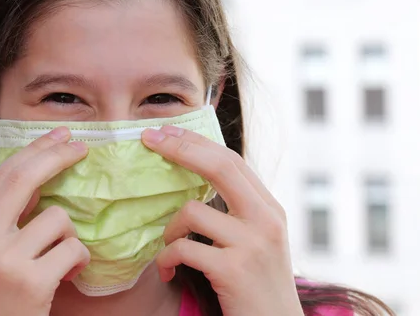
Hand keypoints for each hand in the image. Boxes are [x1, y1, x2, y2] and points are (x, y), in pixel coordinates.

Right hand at [0, 127, 90, 315]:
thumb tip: (39, 181)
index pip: (3, 173)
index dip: (36, 150)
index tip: (60, 137)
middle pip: (25, 177)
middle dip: (58, 155)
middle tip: (82, 148)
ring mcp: (2, 259)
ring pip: (58, 218)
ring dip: (69, 236)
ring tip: (60, 260)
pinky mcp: (30, 281)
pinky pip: (73, 248)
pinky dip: (78, 260)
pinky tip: (68, 276)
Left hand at [142, 126, 303, 315]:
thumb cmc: (259, 286)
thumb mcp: (259, 241)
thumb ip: (239, 212)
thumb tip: (197, 182)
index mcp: (270, 209)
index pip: (232, 160)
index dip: (197, 142)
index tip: (168, 132)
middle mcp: (266, 220)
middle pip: (220, 166)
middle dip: (180, 148)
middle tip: (149, 139)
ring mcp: (251, 244)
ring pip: (192, 211)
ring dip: (169, 230)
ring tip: (167, 248)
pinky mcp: (233, 270)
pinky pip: (183, 248)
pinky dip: (166, 258)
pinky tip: (166, 271)